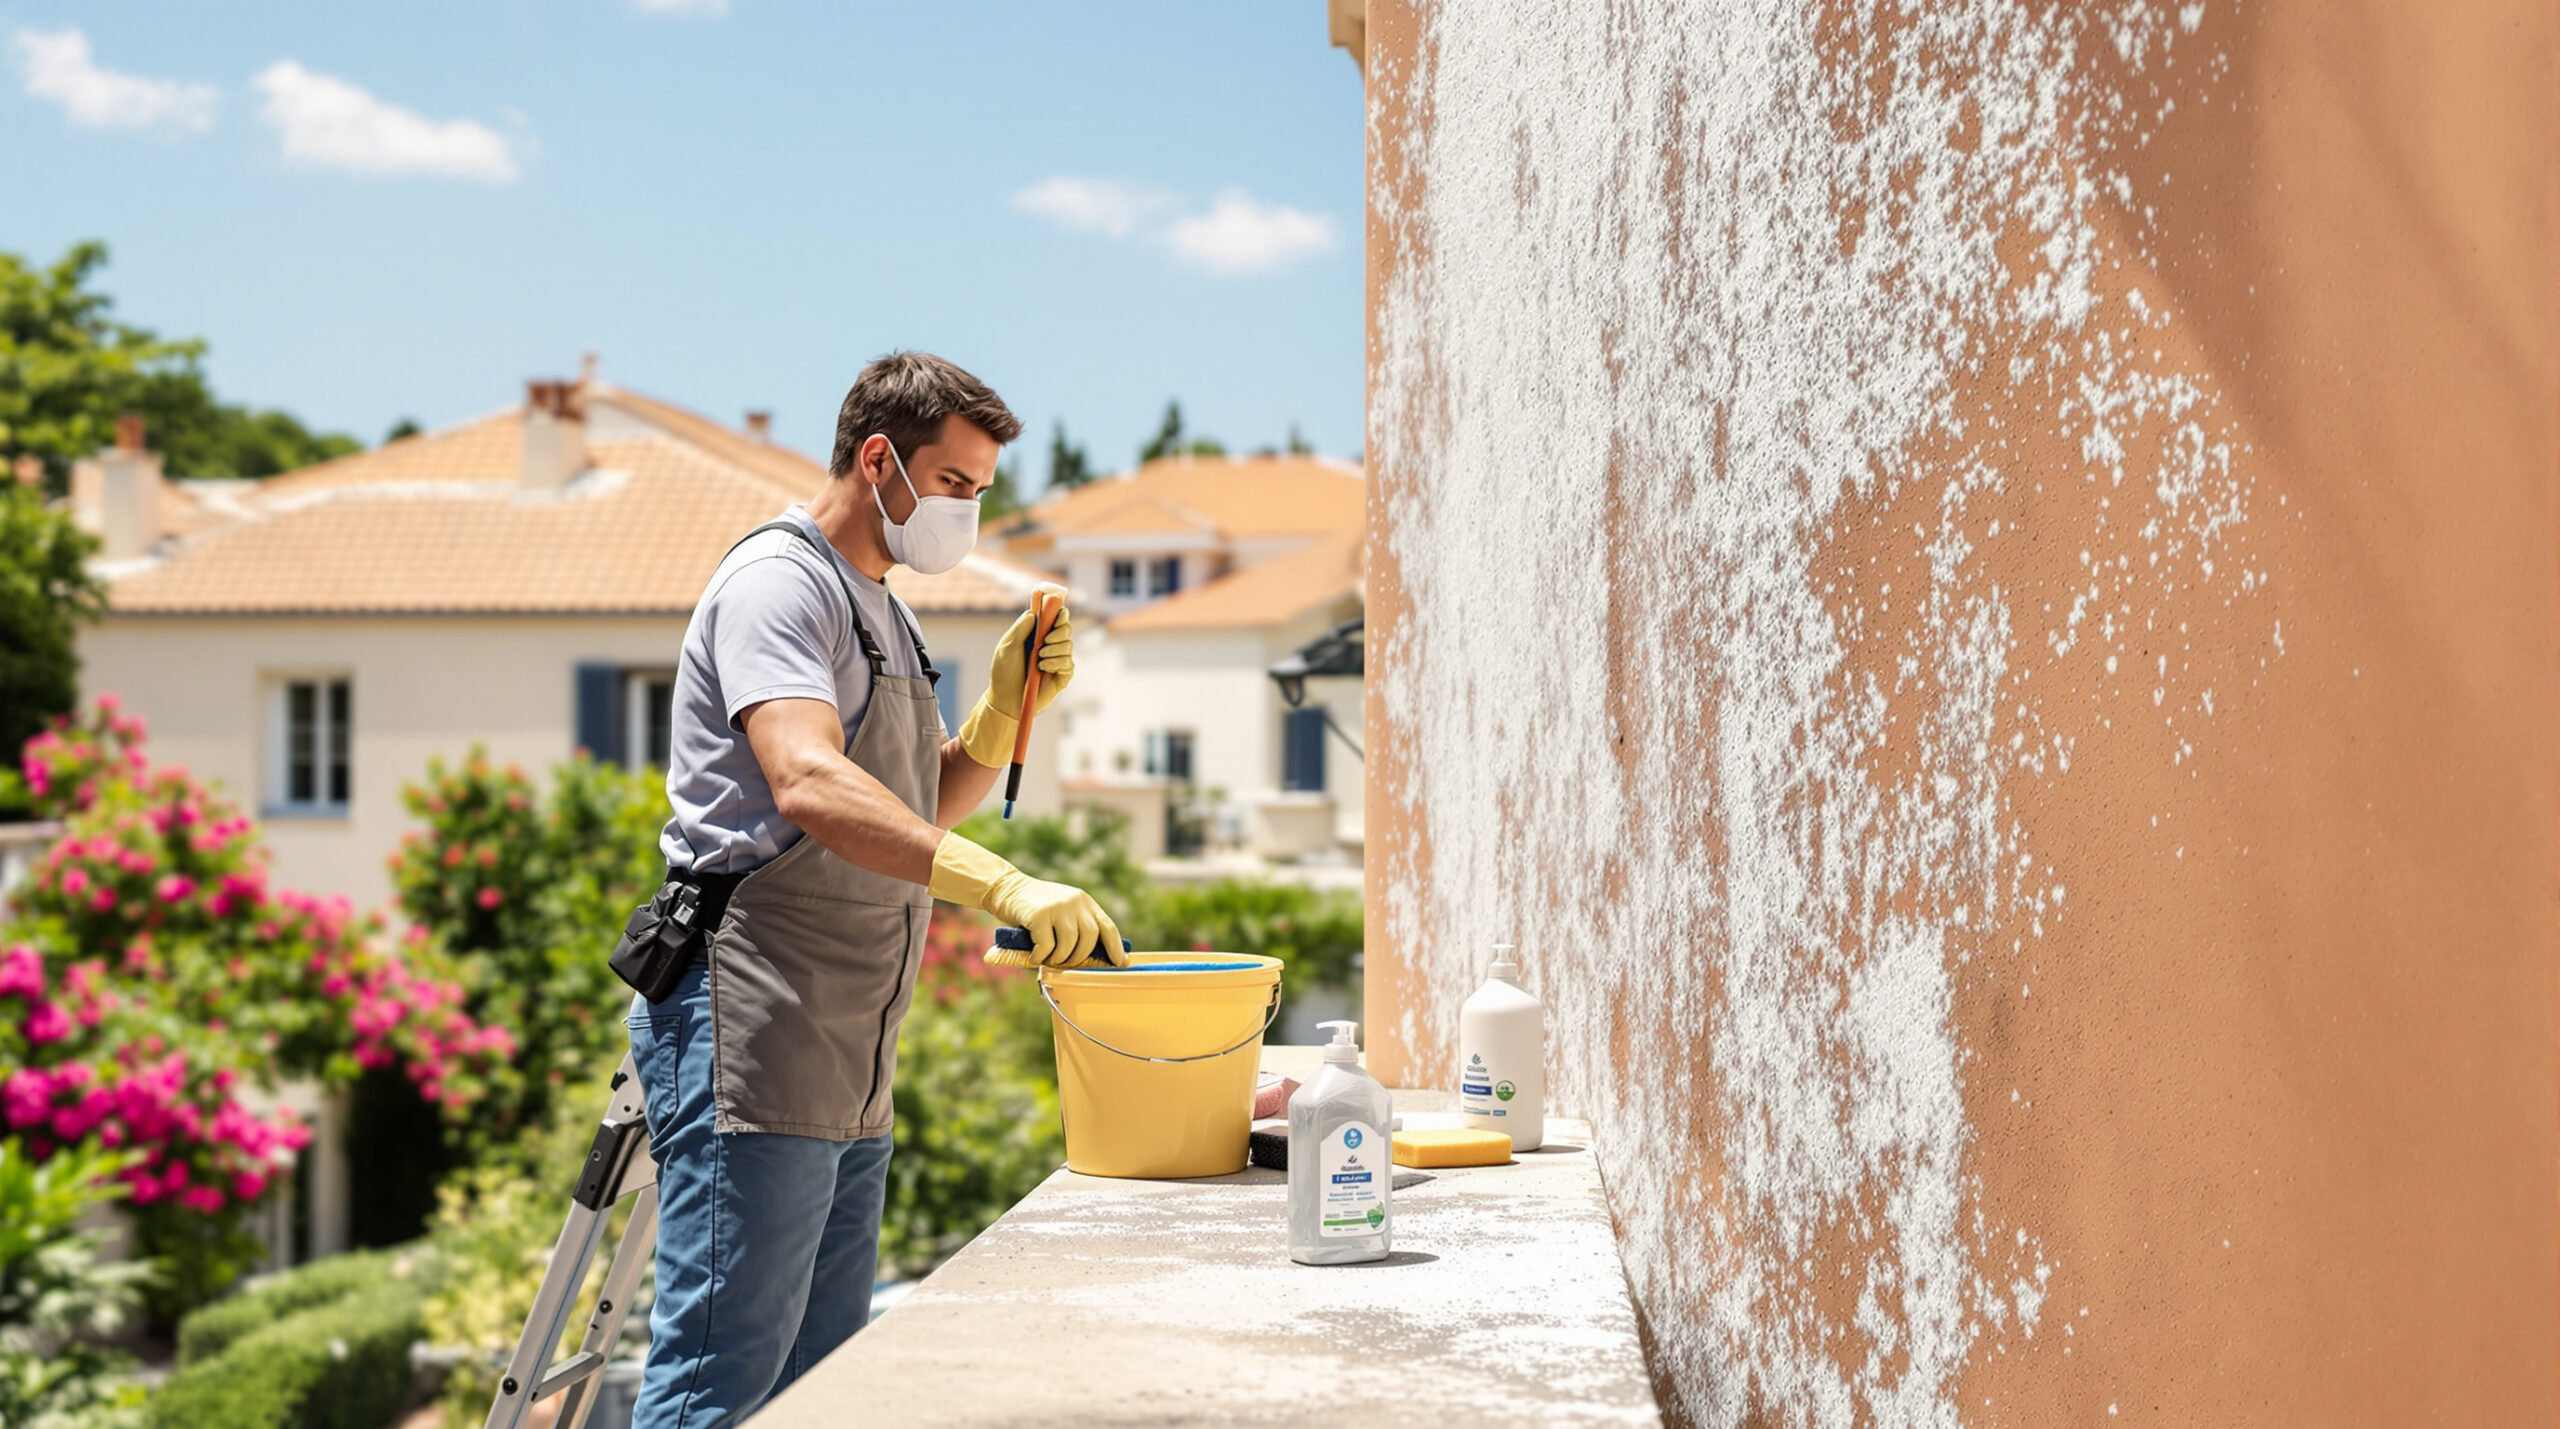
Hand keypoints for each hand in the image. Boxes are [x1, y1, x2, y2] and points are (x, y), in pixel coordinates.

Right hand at [928, 831, 1126, 966]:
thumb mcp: (1061, 911)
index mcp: (1085, 902)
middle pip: (1089, 938)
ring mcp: (1058, 907)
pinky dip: (1041, 956)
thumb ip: (1075, 927)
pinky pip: (1047, 946)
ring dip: (1059, 959)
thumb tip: (1090, 961)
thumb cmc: (1034, 908)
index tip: (1121, 963)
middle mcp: (1075, 902)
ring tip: (1048, 960)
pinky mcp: (1039, 914)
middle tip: (1066, 964)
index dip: (1115, 947)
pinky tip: (1034, 956)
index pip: (1108, 927)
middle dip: (1080, 957)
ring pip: (1069, 944)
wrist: (1006, 888)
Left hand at [989, 601, 1073, 715]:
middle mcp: (1049, 645)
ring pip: (1068, 646)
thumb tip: (1032, 614)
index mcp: (1037, 635)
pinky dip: (1056, 663)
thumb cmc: (1004, 672)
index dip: (1060, 613)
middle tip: (1045, 640)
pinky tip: (1043, 668)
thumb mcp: (1007, 648)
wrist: (1006, 699)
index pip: (1054, 618)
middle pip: (1066, 629)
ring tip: (1039, 660)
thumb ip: (1019, 630)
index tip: (1060, 612)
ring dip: (1054, 650)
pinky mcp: (1062, 675)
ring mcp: (1057, 660)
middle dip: (1059, 632)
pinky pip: (1068, 663)